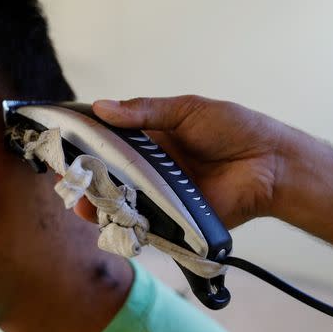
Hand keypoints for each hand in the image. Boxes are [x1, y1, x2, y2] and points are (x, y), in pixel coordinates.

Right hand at [76, 96, 291, 229]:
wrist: (270, 164)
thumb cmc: (234, 129)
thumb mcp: (186, 111)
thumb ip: (145, 112)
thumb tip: (101, 107)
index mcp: (152, 140)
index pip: (110, 142)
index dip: (86, 144)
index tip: (62, 144)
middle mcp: (152, 170)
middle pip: (109, 176)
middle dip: (86, 178)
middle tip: (68, 178)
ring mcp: (161, 196)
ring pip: (120, 202)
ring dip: (98, 203)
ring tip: (82, 203)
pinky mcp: (173, 220)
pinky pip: (143, 224)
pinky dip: (125, 223)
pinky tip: (109, 219)